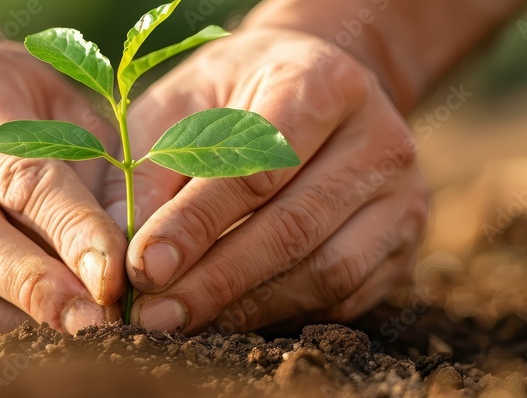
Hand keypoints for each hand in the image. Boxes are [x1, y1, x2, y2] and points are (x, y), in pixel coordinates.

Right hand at [0, 39, 124, 335]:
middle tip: (96, 322)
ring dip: (13, 322)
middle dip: (38, 289)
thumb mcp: (70, 111)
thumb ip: (102, 172)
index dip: (70, 231)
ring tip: (72, 330)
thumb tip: (130, 250)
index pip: (20, 176)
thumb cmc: (22, 112)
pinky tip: (31, 327)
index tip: (112, 276)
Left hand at [104, 29, 427, 332]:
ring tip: (184, 322)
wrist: (318, 81)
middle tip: (156, 315)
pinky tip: (231, 317)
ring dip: (248, 307)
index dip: (197, 224)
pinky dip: (283, 313)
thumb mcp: (185, 102)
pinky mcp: (403, 240)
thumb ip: (153, 167)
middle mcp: (377, 138)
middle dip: (216, 280)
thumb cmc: (238, 92)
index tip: (143, 267)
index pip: (257, 166)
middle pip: (294, 227)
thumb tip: (123, 246)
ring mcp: (402, 193)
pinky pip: (346, 295)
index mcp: (322, 84)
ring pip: (326, 271)